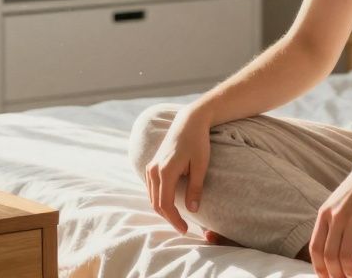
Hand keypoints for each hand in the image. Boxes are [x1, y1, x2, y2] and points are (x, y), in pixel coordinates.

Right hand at [143, 106, 211, 233]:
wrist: (189, 121)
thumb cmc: (197, 142)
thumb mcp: (201, 166)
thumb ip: (195, 188)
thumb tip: (193, 211)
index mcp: (165, 171)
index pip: (165, 204)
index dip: (174, 220)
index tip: (185, 229)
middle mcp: (154, 170)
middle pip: (156, 203)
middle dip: (169, 217)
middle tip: (183, 227)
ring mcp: (150, 167)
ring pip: (152, 197)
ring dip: (163, 209)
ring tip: (178, 217)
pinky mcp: (152, 164)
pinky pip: (152, 188)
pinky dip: (159, 199)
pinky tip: (171, 203)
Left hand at [309, 141, 351, 277]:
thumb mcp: (338, 200)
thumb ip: (332, 220)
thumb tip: (329, 244)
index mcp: (324, 213)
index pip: (315, 247)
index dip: (318, 267)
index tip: (325, 277)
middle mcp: (336, 217)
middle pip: (329, 255)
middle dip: (334, 273)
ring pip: (344, 255)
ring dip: (348, 271)